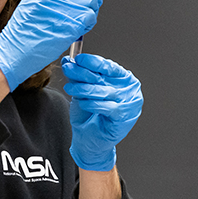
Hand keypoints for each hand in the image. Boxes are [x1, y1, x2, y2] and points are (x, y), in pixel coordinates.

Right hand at [0, 0, 102, 90]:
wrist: (16, 50)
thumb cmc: (23, 32)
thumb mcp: (32, 3)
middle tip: (88, 6)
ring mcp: (63, 6)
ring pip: (92, 1)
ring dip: (90, 11)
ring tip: (78, 21)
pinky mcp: (72, 22)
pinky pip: (91, 16)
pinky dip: (89, 24)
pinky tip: (78, 29)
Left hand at [62, 53, 142, 171]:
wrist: (90, 140)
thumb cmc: (90, 114)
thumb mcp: (82, 92)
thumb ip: (78, 76)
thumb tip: (68, 60)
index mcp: (122, 78)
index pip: (108, 66)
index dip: (93, 61)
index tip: (77, 59)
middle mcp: (129, 89)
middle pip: (104, 78)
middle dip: (83, 72)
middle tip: (68, 68)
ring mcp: (129, 103)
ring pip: (104, 91)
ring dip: (84, 88)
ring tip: (70, 88)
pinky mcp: (125, 117)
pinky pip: (107, 107)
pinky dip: (93, 104)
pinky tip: (83, 102)